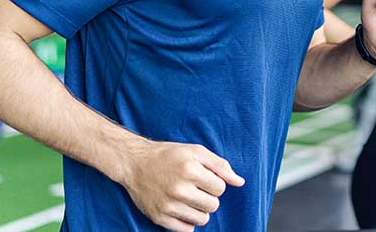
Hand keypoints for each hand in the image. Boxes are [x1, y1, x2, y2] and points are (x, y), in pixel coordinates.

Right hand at [121, 140, 244, 231]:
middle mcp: (179, 189)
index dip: (215, 183)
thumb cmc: (169, 155)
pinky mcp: (159, 218)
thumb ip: (221, 166)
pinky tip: (181, 208)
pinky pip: (186, 230)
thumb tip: (240, 182)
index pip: (220, 188)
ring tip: (189, 198)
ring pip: (202, 220)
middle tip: (196, 188)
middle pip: (213, 206)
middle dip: (209, 197)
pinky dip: (187, 221)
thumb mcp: (196, 152)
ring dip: (200, 210)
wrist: (135, 163)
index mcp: (190, 170)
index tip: (203, 177)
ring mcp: (168, 206)